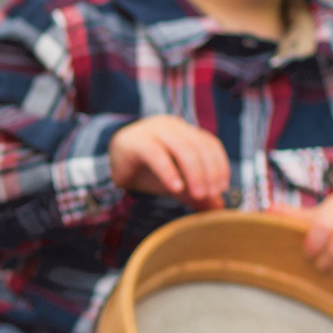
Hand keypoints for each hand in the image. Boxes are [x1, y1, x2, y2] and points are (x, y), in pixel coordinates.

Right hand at [109, 115, 230, 207]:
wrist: (111, 163)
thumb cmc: (147, 171)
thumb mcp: (175, 182)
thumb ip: (195, 191)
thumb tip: (218, 206)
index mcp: (185, 131)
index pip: (210, 144)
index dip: (220, 165)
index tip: (221, 188)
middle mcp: (172, 126)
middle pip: (199, 146)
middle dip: (209, 172)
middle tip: (209, 195)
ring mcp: (153, 130)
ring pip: (182, 148)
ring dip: (195, 173)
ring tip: (197, 195)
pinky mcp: (136, 141)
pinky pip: (157, 154)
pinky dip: (169, 172)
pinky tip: (175, 188)